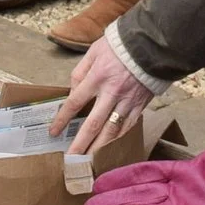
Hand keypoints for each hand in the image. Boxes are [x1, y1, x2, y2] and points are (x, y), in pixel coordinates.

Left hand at [51, 37, 153, 155]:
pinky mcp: (140, 105)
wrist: (150, 43)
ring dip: (99, 148)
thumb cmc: (120, 45)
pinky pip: (128, 127)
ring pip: (111, 131)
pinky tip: (111, 149)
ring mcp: (127, 101)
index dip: (63, 119)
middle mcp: (111, 92)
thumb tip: (72, 91)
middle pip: (93, 124)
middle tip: (70, 160)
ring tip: (89, 161)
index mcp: (97, 77)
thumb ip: (80, 71)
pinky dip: (118, 139)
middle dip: (80, 144)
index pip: (75, 102)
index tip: (54, 132)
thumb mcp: (94, 51)